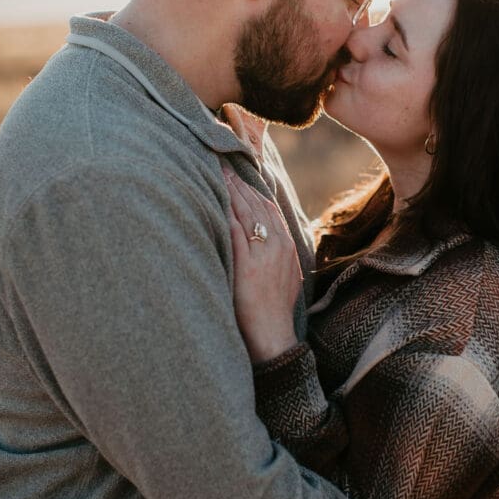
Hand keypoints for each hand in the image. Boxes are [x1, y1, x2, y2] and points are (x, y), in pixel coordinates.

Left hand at [225, 168, 302, 362]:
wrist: (274, 336)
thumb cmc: (272, 310)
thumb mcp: (282, 276)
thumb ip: (272, 254)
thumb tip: (262, 239)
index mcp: (286, 245)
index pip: (267, 207)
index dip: (251, 187)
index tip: (237, 171)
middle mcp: (277, 245)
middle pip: (255, 203)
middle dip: (238, 181)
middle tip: (221, 161)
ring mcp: (263, 255)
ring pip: (246, 212)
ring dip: (230, 190)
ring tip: (215, 171)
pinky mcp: (248, 267)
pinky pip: (235, 233)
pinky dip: (224, 213)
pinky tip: (213, 199)